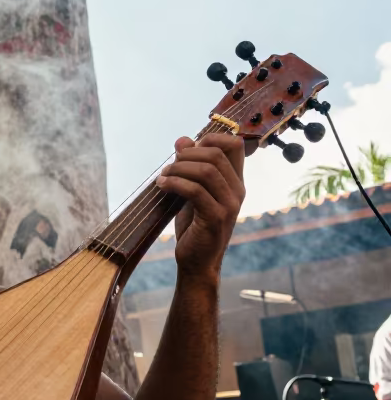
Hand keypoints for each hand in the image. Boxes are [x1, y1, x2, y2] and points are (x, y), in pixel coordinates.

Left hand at [156, 133, 245, 280]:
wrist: (197, 262)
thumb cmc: (194, 226)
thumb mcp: (191, 192)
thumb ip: (189, 166)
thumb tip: (182, 139)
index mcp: (235, 182)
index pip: (235, 145)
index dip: (211, 138)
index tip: (188, 149)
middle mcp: (237, 191)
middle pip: (216, 154)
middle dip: (187, 155)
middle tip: (169, 167)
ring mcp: (229, 205)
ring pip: (206, 171)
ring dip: (178, 169)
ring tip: (163, 177)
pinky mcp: (216, 218)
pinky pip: (195, 191)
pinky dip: (175, 183)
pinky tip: (162, 185)